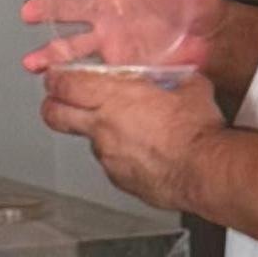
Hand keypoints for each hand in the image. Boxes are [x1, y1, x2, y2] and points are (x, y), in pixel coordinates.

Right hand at [20, 0, 229, 86]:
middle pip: (70, 3)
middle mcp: (108, 5)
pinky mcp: (111, 56)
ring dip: (50, 48)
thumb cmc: (198, 3)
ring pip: (71, 38)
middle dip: (48, 7)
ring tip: (32, 60)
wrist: (208, 37)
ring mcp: (107, 32)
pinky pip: (83, 62)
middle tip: (29, 11)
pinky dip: (64, 68)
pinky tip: (47, 74)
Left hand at [37, 63, 218, 205]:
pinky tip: (142, 154)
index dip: (55, 79)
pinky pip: (112, 163)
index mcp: (114, 96)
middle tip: (58, 102)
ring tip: (124, 131)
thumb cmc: (196, 130)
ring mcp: (107, 155)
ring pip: (88, 140)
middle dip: (52, 106)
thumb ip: (172, 80)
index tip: (55, 77)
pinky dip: (121, 157)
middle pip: (55, 115)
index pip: (65, 84)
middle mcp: (102, 126)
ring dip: (99, 133)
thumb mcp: (188, 86)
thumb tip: (178, 78)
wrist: (204, 170)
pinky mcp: (119, 179)